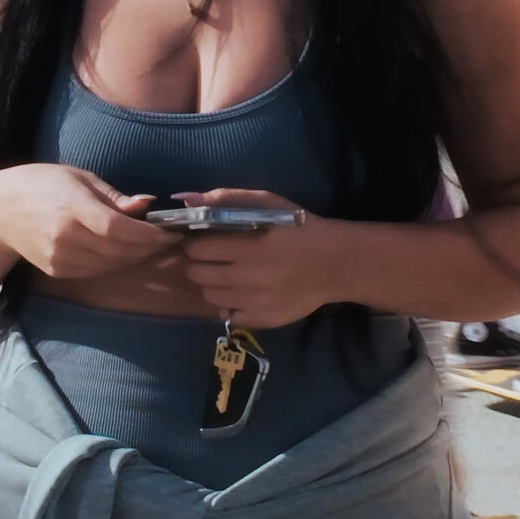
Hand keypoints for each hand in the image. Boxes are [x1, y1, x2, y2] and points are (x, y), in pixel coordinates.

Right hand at [0, 164, 174, 280]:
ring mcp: (60, 258)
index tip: (171, 232)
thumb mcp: (78, 177)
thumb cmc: (41, 184)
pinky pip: (97, 271)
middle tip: (169, 239)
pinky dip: (116, 263)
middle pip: (119, 252)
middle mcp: (66, 237)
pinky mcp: (58, 271)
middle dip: (149, 248)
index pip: (119, 230)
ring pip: (112, 266)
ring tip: (151, 243)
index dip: (149, 236)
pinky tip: (125, 250)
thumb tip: (148, 204)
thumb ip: (114, 196)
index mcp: (72, 208)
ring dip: (136, 257)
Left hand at [171, 189, 328, 324]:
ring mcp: (256, 302)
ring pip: (210, 297)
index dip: (195, 243)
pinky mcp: (263, 319)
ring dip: (213, 284)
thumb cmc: (297, 227)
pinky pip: (229, 316)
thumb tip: (184, 200)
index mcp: (248, 246)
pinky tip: (243, 292)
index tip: (202, 240)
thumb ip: (224, 199)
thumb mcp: (266, 202)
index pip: (197, 249)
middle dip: (199, 264)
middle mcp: (249, 277)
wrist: (336, 263)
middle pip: (198, 275)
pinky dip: (230, 305)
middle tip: (212, 258)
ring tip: (228, 274)